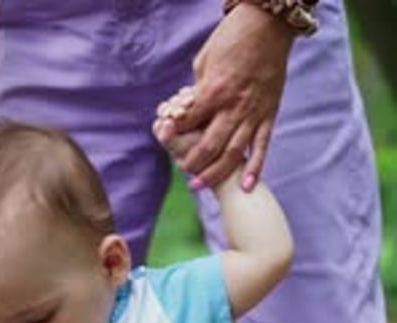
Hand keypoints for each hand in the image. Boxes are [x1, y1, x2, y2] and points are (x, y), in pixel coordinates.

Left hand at [158, 4, 293, 189]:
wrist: (269, 24)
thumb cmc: (232, 37)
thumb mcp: (206, 60)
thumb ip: (198, 88)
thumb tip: (190, 107)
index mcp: (214, 91)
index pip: (189, 122)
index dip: (174, 134)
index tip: (166, 141)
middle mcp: (233, 107)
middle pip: (209, 146)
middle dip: (193, 163)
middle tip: (184, 173)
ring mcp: (253, 113)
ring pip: (233, 153)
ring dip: (215, 173)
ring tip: (201, 185)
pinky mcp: (269, 115)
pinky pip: (262, 147)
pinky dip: (255, 168)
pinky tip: (248, 186)